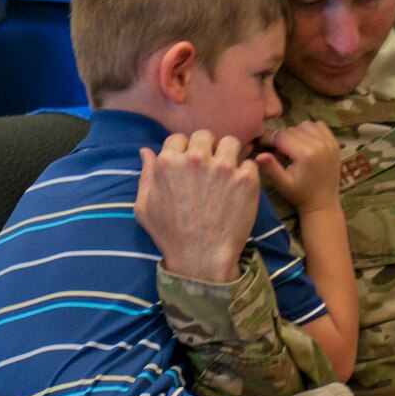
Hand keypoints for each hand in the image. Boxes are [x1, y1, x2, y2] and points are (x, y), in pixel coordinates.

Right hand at [135, 130, 260, 283]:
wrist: (202, 260)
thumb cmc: (170, 236)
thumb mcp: (144, 207)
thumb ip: (146, 175)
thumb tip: (146, 151)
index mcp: (168, 162)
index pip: (177, 138)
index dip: (182, 150)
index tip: (188, 165)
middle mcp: (195, 159)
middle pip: (204, 135)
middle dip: (206, 148)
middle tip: (209, 167)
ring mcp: (223, 168)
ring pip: (230, 142)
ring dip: (228, 154)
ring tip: (227, 172)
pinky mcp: (245, 179)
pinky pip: (249, 164)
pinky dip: (245, 174)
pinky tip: (239, 189)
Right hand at [254, 120, 340, 213]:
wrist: (323, 202)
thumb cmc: (300, 194)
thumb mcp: (282, 184)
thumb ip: (270, 168)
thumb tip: (258, 155)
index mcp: (305, 154)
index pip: (281, 136)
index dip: (271, 141)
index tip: (270, 151)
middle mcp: (319, 144)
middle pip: (291, 129)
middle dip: (283, 140)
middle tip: (283, 156)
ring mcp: (329, 142)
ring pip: (304, 125)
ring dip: (297, 133)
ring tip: (296, 149)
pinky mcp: (335, 142)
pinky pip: (319, 125)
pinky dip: (310, 131)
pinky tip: (307, 144)